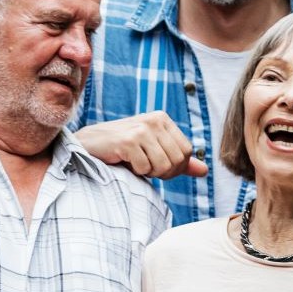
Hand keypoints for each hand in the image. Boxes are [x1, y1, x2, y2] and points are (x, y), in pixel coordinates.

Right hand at [75, 113, 209, 179]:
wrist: (89, 144)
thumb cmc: (122, 149)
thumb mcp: (153, 150)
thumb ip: (179, 160)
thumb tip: (204, 171)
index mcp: (162, 118)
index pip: (186, 152)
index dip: (176, 167)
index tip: (158, 167)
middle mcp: (154, 120)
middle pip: (177, 160)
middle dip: (163, 172)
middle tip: (145, 167)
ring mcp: (141, 129)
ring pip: (163, 166)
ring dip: (149, 172)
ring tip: (135, 163)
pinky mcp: (128, 141)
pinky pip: (145, 168)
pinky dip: (136, 172)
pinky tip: (124, 161)